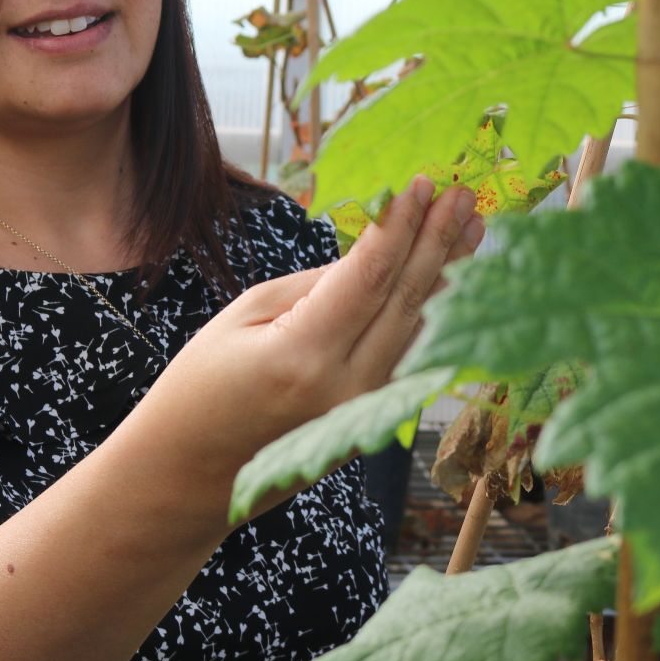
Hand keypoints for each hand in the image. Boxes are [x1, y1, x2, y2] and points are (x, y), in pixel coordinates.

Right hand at [149, 174, 484, 481]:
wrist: (185, 476)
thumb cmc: (198, 388)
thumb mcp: (244, 317)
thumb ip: (314, 285)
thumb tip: (372, 255)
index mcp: (302, 356)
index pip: (369, 278)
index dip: (400, 227)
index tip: (425, 184)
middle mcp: (345, 389)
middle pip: (407, 302)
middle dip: (438, 242)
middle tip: (464, 196)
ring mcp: (363, 413)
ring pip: (421, 332)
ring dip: (449, 277)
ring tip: (474, 229)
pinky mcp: (369, 425)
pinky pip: (411, 361)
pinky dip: (435, 317)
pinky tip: (454, 285)